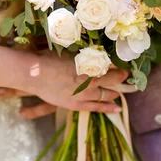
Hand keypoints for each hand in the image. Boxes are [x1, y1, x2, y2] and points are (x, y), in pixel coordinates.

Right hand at [8, 52, 128, 118]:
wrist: (34, 74)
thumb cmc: (50, 58)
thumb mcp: (71, 52)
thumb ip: (87, 55)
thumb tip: (100, 53)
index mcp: (90, 65)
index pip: (112, 66)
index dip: (120, 66)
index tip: (125, 64)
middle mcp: (90, 80)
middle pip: (112, 80)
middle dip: (120, 78)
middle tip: (126, 75)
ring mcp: (84, 94)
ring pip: (106, 94)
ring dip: (114, 92)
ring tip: (120, 90)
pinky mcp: (76, 104)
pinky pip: (96, 108)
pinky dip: (108, 107)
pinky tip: (117, 108)